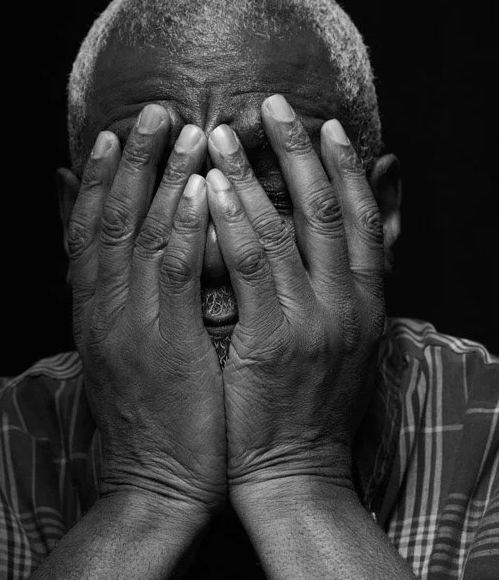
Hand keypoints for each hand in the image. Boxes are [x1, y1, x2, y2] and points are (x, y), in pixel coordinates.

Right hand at [67, 106, 225, 517]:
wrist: (153, 484)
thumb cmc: (153, 422)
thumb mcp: (128, 360)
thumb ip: (129, 311)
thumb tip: (137, 274)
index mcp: (95, 313)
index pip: (90, 232)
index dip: (102, 180)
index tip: (116, 136)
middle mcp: (103, 309)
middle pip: (111, 218)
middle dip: (132, 161)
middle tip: (154, 111)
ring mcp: (130, 323)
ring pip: (140, 233)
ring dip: (162, 177)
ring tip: (186, 128)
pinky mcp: (164, 342)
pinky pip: (173, 271)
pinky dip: (183, 224)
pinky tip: (202, 187)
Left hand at [206, 95, 384, 502]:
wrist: (297, 475)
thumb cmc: (310, 410)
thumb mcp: (345, 347)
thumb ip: (343, 292)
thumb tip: (332, 248)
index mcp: (368, 304)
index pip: (365, 220)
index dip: (345, 167)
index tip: (325, 125)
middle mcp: (348, 306)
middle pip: (330, 209)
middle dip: (302, 151)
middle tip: (274, 104)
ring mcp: (314, 323)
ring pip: (287, 230)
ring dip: (255, 174)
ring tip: (222, 134)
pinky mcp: (273, 342)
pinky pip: (251, 270)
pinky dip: (233, 224)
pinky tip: (211, 190)